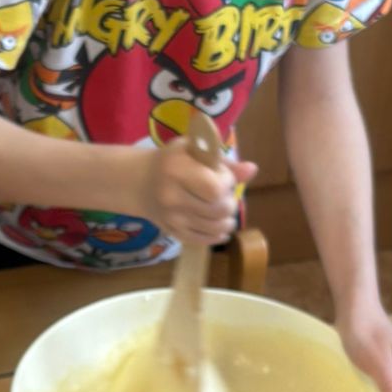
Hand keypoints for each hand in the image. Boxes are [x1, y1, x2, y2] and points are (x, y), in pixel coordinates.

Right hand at [137, 140, 257, 248]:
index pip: (215, 188)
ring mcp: (171, 218)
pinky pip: (203, 241)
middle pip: (218, 210)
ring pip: (214, 228)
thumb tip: (252, 170)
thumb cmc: (173, 160)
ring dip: (227, 220)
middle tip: (224, 196)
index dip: (227, 184)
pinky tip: (219, 226)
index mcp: (176, 169)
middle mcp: (171, 196)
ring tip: (225, 211)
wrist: (139, 181)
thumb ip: (224, 161)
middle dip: (229, 203)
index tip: (223, 178)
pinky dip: (217, 235)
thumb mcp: (195, 150)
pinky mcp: (172, 232)